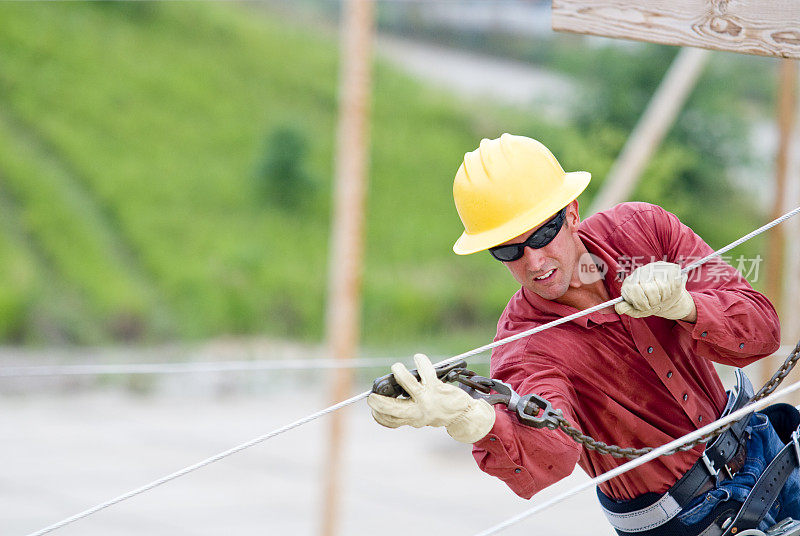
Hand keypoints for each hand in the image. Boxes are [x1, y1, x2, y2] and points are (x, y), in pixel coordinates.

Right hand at [367, 353, 494, 442]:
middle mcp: (418, 412)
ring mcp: (427, 399)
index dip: (377, 414)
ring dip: (400, 373)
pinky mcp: (437, 388)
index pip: (390, 421)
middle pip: (393, 408)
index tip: (373, 404)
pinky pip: (426, 371)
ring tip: (396, 368)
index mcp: (412, 419)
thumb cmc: (439, 411)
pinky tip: (419, 358)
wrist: (464, 415)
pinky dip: (421, 361)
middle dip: (379, 401)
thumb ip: (405, 410)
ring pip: (408, 384)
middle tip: (373, 395)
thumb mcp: (420, 416)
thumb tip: (385, 399)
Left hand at [615, 261, 696, 320]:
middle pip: (649, 289)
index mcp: (630, 281)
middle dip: (653, 302)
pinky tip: (668, 291)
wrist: (666, 299)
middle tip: (654, 303)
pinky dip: (672, 292)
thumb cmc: (649, 303)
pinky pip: (673, 283)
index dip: (641, 302)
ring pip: (662, 287)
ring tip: (661, 298)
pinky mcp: (670, 268)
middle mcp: (641, 271)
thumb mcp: (636, 309)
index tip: (644, 307)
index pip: (634, 289)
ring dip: (663, 298)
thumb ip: (626, 308)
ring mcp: (655, 268)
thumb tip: (619, 308)